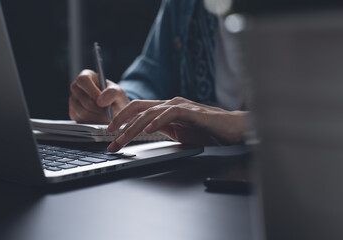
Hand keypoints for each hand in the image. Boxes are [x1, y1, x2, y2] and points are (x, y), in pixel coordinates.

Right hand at [69, 69, 129, 123]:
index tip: (102, 101)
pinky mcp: (73, 113)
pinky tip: (100, 118)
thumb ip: (112, 93)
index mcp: (86, 76)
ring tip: (106, 115)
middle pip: (84, 100)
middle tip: (108, 111)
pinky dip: (93, 122)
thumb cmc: (115, 97)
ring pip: (83, 112)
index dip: (93, 91)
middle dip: (99, 109)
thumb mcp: (118, 92)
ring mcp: (73, 100)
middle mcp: (76, 87)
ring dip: (97, 116)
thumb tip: (100, 101)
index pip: (83, 80)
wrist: (114, 108)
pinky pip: (82, 120)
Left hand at [107, 97, 247, 151]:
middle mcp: (170, 104)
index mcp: (165, 109)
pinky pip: (170, 114)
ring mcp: (180, 106)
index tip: (110, 134)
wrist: (232, 129)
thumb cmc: (207, 131)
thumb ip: (163, 128)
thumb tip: (145, 131)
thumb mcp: (179, 132)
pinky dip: (158, 121)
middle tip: (109, 140)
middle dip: (120, 125)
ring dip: (133, 127)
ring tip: (122, 139)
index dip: (121, 119)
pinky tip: (148, 130)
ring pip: (150, 113)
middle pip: (138, 110)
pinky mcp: (192, 112)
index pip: (137, 110)